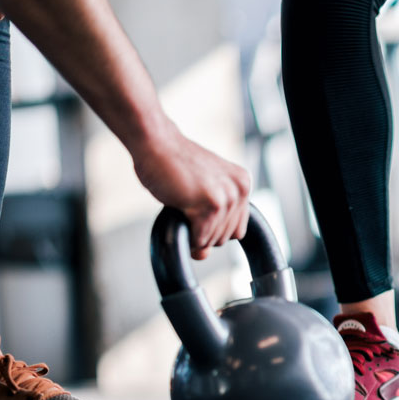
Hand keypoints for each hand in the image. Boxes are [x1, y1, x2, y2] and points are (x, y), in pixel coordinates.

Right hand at [133, 130, 250, 259]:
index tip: (198, 220)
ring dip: (194, 234)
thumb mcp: (199, 193)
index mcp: (243, 184)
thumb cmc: (172, 164)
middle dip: (204, 233)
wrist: (155, 143)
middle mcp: (240, 190)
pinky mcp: (211, 204)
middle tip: (185, 213)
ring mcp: (227, 197)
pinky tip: (179, 215)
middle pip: (226, 238)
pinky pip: (201, 239)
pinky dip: (188, 236)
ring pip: (213, 240)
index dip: (215, 230)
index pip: (237, 229)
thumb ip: (209, 221)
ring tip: (181, 209)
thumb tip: (203, 256)